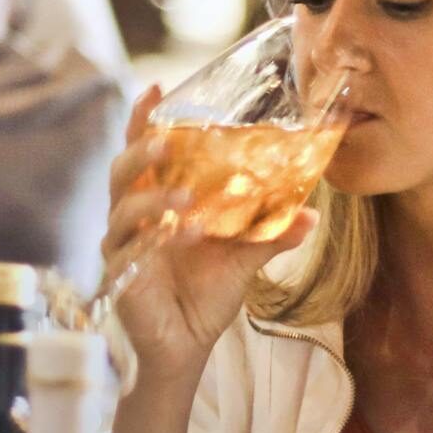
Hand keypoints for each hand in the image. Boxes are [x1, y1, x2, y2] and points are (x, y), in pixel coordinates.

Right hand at [103, 84, 316, 384]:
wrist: (187, 344)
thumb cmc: (207, 292)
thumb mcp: (245, 258)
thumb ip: (272, 234)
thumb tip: (311, 215)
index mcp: (158, 200)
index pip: (145, 152)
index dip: (144, 120)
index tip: (157, 88)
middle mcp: (133, 217)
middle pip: (122, 170)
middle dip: (140, 150)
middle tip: (166, 139)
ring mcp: (122, 245)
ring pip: (123, 209)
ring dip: (153, 200)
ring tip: (185, 200)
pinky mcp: (121, 276)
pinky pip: (131, 252)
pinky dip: (155, 241)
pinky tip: (183, 236)